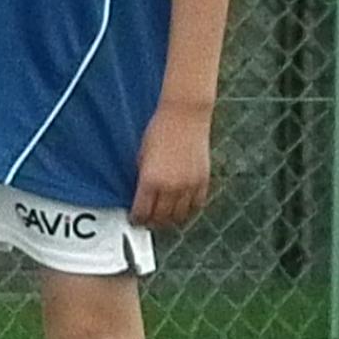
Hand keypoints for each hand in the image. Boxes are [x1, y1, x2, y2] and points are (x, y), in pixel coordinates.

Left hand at [132, 99, 214, 232]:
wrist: (184, 115)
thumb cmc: (160, 130)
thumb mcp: (141, 156)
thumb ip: (142, 178)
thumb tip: (141, 196)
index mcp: (150, 181)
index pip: (142, 212)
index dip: (137, 219)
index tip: (135, 219)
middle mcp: (170, 187)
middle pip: (160, 219)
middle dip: (152, 222)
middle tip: (148, 221)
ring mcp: (188, 185)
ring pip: (180, 217)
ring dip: (170, 220)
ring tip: (165, 217)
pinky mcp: (203, 181)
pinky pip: (196, 205)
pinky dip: (189, 210)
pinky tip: (182, 207)